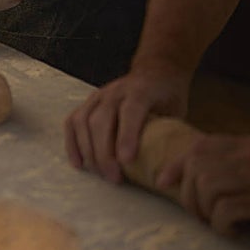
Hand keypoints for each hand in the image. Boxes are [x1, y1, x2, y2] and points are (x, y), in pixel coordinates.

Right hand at [64, 67, 189, 182]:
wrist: (156, 71)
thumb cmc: (168, 98)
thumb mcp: (177, 111)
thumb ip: (170, 134)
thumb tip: (170, 169)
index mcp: (141, 90)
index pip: (131, 111)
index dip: (127, 136)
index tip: (126, 161)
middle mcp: (116, 90)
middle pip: (101, 118)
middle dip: (104, 151)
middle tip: (113, 177)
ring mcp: (99, 95)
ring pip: (83, 120)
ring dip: (87, 150)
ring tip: (99, 173)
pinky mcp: (89, 102)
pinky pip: (73, 121)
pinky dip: (72, 143)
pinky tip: (78, 163)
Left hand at [156, 134, 249, 235]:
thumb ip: (230, 163)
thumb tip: (189, 176)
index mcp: (244, 144)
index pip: (199, 146)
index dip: (175, 165)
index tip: (162, 182)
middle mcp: (248, 154)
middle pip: (196, 166)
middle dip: (189, 195)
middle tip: (199, 214)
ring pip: (206, 185)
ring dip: (204, 210)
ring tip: (216, 222)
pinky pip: (225, 209)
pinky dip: (221, 224)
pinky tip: (232, 231)